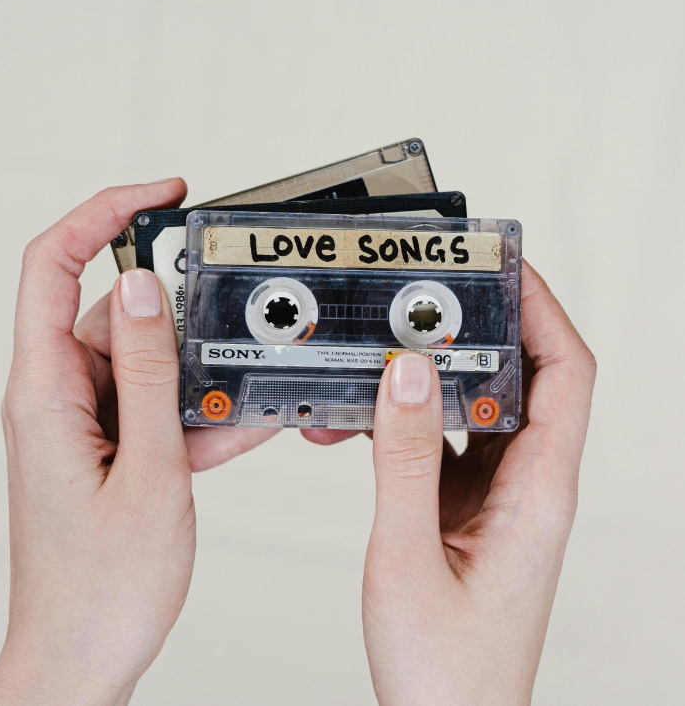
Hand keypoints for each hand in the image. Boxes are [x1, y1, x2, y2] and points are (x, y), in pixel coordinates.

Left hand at [0, 182, 275, 705]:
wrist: (84, 656)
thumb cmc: (103, 583)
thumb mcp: (150, 468)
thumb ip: (149, 371)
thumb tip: (148, 287)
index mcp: (44, 390)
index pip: (53, 263)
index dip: (103, 213)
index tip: (162, 194)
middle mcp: (56, 394)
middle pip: (118, 313)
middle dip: (181, 321)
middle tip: (234, 335)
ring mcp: (82, 418)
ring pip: (145, 361)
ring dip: (197, 376)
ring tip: (241, 403)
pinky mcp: (105, 442)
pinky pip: (153, 403)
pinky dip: (195, 411)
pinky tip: (235, 429)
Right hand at [362, 261, 595, 705]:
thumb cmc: (446, 670)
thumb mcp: (409, 553)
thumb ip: (404, 458)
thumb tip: (404, 371)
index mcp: (539, 492)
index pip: (565, 373)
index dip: (542, 308)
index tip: (503, 264)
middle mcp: (529, 486)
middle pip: (521, 376)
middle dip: (478, 326)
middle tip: (429, 292)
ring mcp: (498, 497)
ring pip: (476, 407)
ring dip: (430, 376)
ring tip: (382, 353)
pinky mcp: (467, 509)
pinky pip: (443, 441)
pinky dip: (406, 419)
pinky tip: (364, 418)